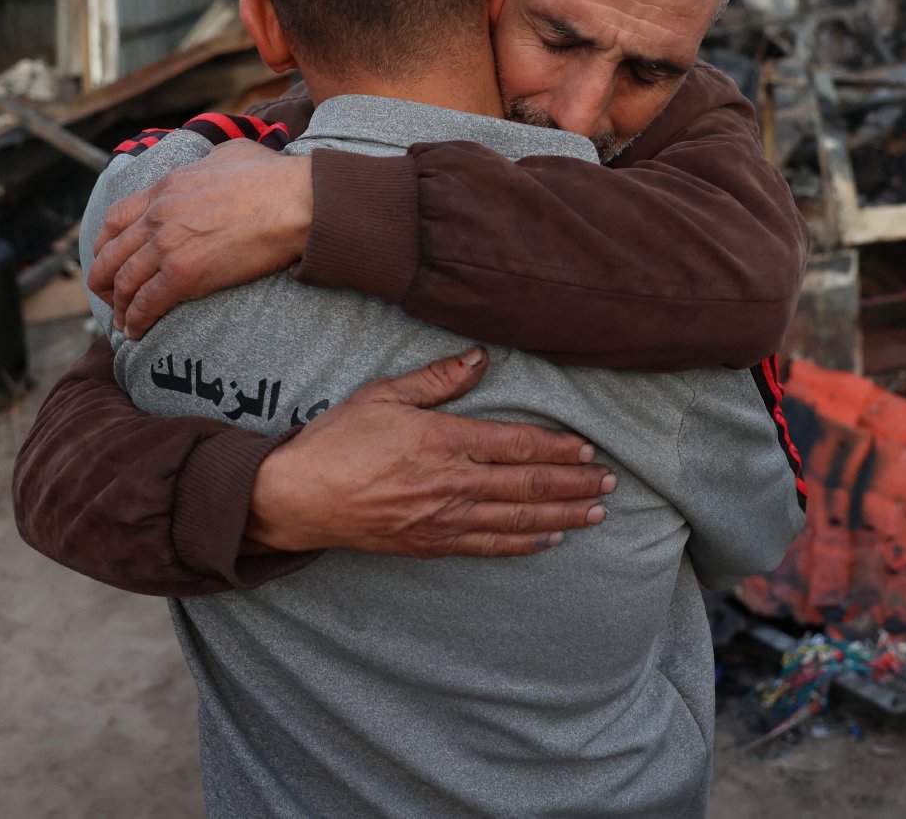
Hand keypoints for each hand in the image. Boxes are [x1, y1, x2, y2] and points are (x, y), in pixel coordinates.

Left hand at [89, 140, 312, 337]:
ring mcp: (168, 246)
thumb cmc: (274, 177)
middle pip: (111, 253)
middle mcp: (158, 216)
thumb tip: (213, 164)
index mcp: (166, 188)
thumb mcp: (230, 153)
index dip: (105, 243)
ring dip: (119, 306)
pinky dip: (136, 321)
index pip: (115, 218)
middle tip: (108, 294)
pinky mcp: (185, 275)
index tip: (107, 256)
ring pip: (124, 282)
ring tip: (122, 321)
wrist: (296, 202)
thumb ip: (208, 161)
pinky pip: (146, 303)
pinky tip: (137, 332)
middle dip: (103, 279)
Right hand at [245, 348, 615, 558]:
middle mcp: (450, 483)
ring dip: (561, 516)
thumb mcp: (384, 394)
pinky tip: (548, 541)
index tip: (588, 449)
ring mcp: (442, 519)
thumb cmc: (336, 440)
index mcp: (443, 440)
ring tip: (595, 514)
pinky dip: (523, 545)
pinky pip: (488, 547)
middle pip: (527, 485)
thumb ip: (437, 379)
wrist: (295, 498)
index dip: (557, 448)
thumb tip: (480, 357)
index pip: (516, 445)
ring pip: (517, 521)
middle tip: (610, 483)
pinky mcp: (429, 545)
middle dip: (574, 484)